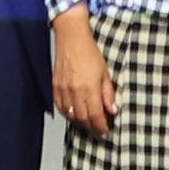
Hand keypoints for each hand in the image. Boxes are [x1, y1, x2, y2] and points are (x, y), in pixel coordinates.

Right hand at [49, 11, 116, 138]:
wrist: (71, 38)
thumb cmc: (89, 52)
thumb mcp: (105, 72)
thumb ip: (109, 93)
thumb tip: (113, 110)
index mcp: (90, 88)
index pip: (96, 116)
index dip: (101, 127)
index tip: (106, 131)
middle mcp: (75, 91)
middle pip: (83, 119)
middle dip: (92, 127)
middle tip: (99, 128)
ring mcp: (63, 90)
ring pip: (71, 115)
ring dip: (80, 122)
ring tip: (88, 122)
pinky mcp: (55, 87)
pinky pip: (60, 107)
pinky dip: (68, 114)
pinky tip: (74, 114)